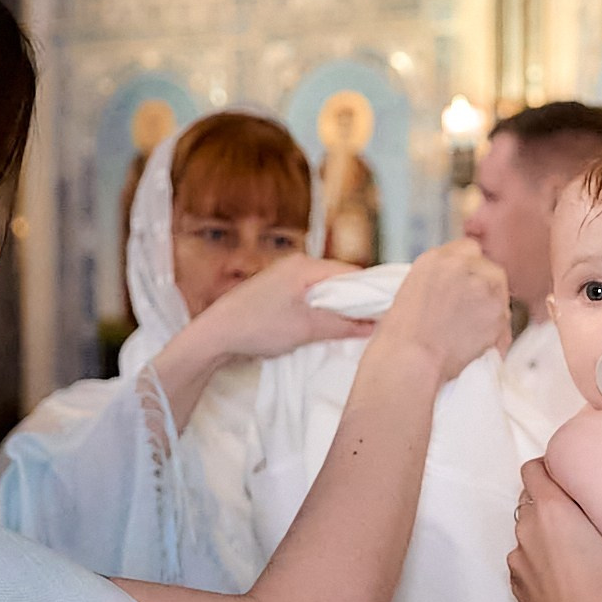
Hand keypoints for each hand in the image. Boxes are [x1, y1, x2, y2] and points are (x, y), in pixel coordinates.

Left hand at [191, 254, 372, 359]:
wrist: (215, 336)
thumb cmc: (259, 327)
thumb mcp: (307, 328)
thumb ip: (343, 325)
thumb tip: (375, 325)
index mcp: (304, 265)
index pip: (351, 273)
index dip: (370, 292)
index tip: (386, 312)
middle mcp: (295, 265)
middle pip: (338, 281)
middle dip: (353, 302)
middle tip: (371, 324)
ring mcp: (283, 278)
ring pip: (323, 292)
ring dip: (335, 309)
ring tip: (348, 329)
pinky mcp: (275, 293)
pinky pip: (308, 298)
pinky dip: (319, 311)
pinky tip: (322, 328)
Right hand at [372, 240, 509, 384]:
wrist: (411, 357)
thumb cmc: (403, 334)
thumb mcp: (414, 289)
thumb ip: (441, 278)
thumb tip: (457, 283)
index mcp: (436, 258)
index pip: (468, 248)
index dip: (470, 270)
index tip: (467, 285)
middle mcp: (462, 265)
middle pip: (490, 268)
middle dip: (485, 287)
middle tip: (472, 310)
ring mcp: (483, 287)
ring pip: (500, 292)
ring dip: (492, 307)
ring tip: (471, 329)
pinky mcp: (497, 311)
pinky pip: (505, 320)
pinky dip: (497, 332)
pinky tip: (478, 342)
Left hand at [507, 459, 601, 601]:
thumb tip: (600, 489)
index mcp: (551, 508)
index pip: (535, 467)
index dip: (551, 467)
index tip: (569, 477)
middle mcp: (527, 528)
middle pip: (530, 498)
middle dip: (551, 501)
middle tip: (580, 515)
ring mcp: (518, 557)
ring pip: (528, 530)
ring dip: (545, 532)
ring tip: (575, 551)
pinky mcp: (516, 582)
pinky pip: (526, 559)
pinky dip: (540, 560)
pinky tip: (565, 576)